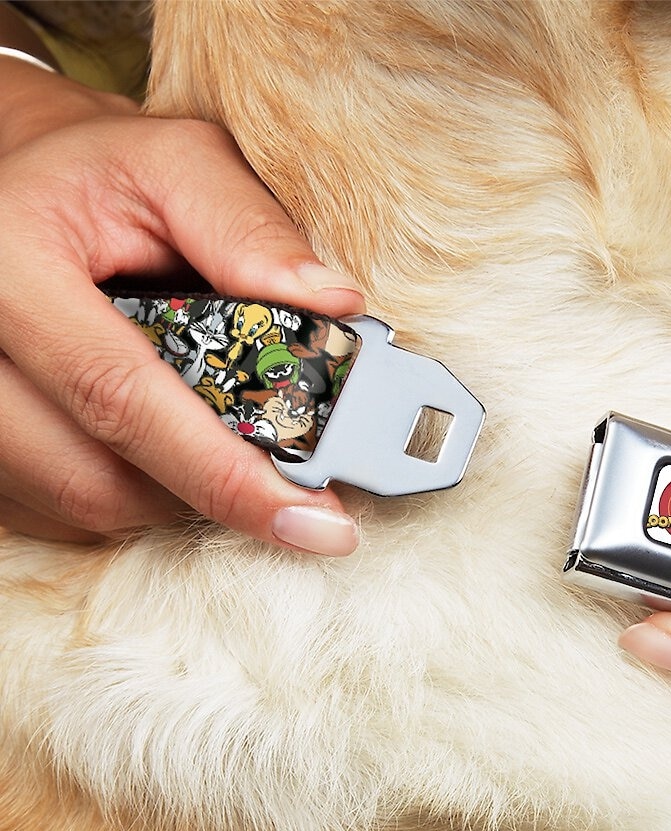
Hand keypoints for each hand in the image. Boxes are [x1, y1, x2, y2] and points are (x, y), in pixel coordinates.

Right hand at [0, 59, 364, 552]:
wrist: (21, 186)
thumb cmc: (102, 176)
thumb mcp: (176, 165)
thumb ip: (249, 229)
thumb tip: (335, 306)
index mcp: (9, 266)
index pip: (120, 397)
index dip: (223, 473)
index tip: (313, 521)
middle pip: (95, 477)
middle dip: (210, 492)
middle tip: (292, 487)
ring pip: (82, 503)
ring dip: (174, 493)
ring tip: (224, 443)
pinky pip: (60, 510)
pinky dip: (134, 493)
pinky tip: (167, 447)